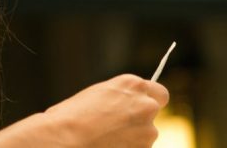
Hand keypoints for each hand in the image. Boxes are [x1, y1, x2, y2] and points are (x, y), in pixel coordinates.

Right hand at [42, 74, 169, 146]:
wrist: (66, 138)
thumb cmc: (72, 116)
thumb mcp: (98, 94)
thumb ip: (120, 98)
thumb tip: (125, 107)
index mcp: (133, 85)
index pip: (159, 94)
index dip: (150, 102)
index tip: (141, 109)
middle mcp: (145, 105)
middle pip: (152, 115)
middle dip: (140, 121)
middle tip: (117, 128)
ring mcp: (147, 131)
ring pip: (145, 136)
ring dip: (132, 139)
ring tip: (106, 139)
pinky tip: (107, 146)